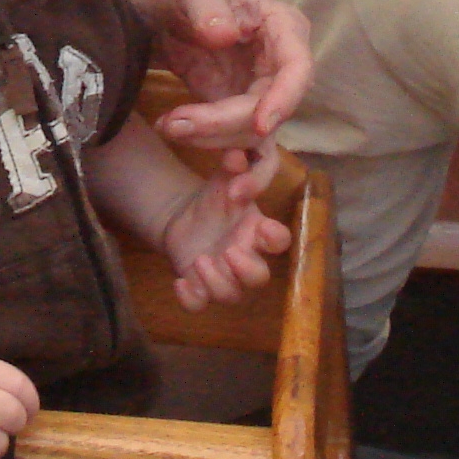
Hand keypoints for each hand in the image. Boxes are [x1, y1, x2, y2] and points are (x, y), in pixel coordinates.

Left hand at [121, 0, 311, 159]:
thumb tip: (224, 33)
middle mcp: (278, 65)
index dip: (285, 100)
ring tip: (168, 126)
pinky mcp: (234, 112)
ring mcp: (258, 92)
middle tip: (176, 124)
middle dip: (226, 124)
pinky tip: (189, 152)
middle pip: (271, 110)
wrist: (148, 4)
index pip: (298, 69)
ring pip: (253, 134)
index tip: (262, 126)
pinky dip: (217, 153)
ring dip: (214, 141)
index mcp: (281, 27)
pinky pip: (238, 143)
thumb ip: (205, 4)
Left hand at [159, 143, 293, 310]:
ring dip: (217, 282)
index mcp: (256, 232)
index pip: (279, 242)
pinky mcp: (200, 286)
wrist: (187, 219)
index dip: (275, 240)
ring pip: (231, 295)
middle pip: (259, 278)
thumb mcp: (223, 182)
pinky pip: (200, 304)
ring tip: (200, 260)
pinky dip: (191, 299)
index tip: (263, 229)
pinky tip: (180, 282)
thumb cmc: (216, 201)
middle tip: (229, 252)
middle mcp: (245, 259)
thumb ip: (232, 169)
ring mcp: (224, 276)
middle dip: (247, 270)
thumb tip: (235, 154)